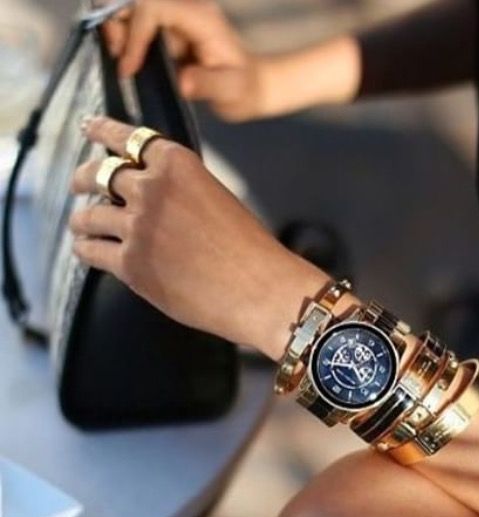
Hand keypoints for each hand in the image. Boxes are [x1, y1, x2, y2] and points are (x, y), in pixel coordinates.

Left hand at [68, 116, 329, 356]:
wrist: (261, 289)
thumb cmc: (251, 250)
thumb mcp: (218, 199)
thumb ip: (181, 191)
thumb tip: (150, 202)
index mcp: (178, 165)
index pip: (127, 138)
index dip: (102, 129)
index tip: (87, 126)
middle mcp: (151, 189)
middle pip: (98, 173)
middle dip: (83, 178)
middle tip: (79, 184)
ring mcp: (137, 227)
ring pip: (89, 215)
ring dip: (82, 220)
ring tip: (82, 225)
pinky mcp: (131, 265)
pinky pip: (91, 251)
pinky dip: (86, 249)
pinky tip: (88, 250)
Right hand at [103, 0, 268, 120]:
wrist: (249, 86)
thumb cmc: (242, 89)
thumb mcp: (230, 91)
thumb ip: (209, 85)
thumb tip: (184, 81)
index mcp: (200, 17)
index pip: (154, 7)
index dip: (137, 32)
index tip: (130, 66)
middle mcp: (185, 8)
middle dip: (118, 22)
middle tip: (118, 57)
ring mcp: (175, 15)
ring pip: (131, 5)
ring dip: (118, 28)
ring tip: (122, 60)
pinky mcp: (168, 26)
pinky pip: (136, 20)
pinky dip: (125, 36)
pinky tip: (127, 59)